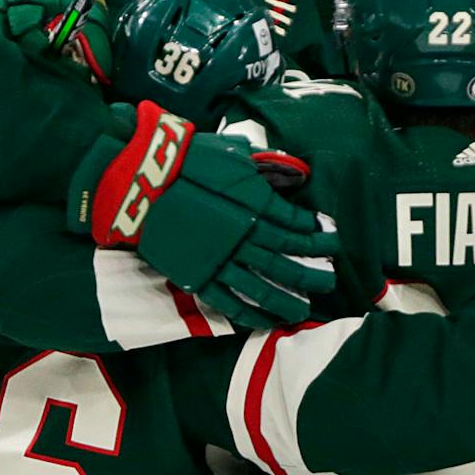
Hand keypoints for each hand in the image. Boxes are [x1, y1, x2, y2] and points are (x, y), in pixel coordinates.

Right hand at [70, 103, 339, 328]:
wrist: (142, 182)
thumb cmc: (187, 160)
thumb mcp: (233, 154)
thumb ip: (264, 168)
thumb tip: (293, 173)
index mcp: (256, 208)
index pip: (297, 227)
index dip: (317, 234)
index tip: (330, 238)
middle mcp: (245, 239)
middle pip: (288, 262)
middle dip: (313, 272)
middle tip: (331, 280)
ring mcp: (221, 262)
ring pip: (263, 288)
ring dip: (288, 300)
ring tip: (305, 309)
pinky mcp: (197, 277)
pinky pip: (228, 302)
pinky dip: (249, 314)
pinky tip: (266, 321)